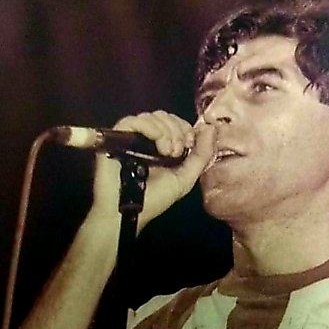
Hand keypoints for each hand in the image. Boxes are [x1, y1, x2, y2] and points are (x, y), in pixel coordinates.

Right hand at [90, 110, 216, 228]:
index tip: (190, 144)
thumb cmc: (155, 199)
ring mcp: (131, 136)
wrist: (129, 212)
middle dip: (177, 130)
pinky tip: (158, 147)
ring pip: (152, 116)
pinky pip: (134, 120)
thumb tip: (211, 128)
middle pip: (164, 116)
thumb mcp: (185, 178)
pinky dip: (151, 128)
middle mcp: (146, 139)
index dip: (185, 127)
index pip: (175, 122)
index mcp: (162, 146)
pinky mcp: (117, 136)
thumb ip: (201, 155)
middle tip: (178, 151)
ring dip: (166, 131)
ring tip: (168, 153)